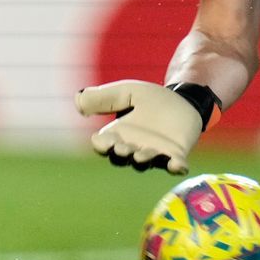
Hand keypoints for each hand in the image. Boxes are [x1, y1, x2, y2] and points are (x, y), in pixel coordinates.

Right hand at [75, 80, 204, 173]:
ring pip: (145, 163)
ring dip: (142, 160)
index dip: (101, 145)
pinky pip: (175, 166)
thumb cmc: (150, 98)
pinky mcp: (176, 155)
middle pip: (121, 158)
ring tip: (141, 155)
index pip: (103, 144)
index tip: (101, 140)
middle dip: (120, 154)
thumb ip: (104, 96)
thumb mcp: (126, 91)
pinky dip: (175, 168)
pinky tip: (177, 165)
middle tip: (122, 149)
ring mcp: (155, 153)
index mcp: (117, 134)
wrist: (182, 100)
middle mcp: (133, 147)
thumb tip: (78, 99)